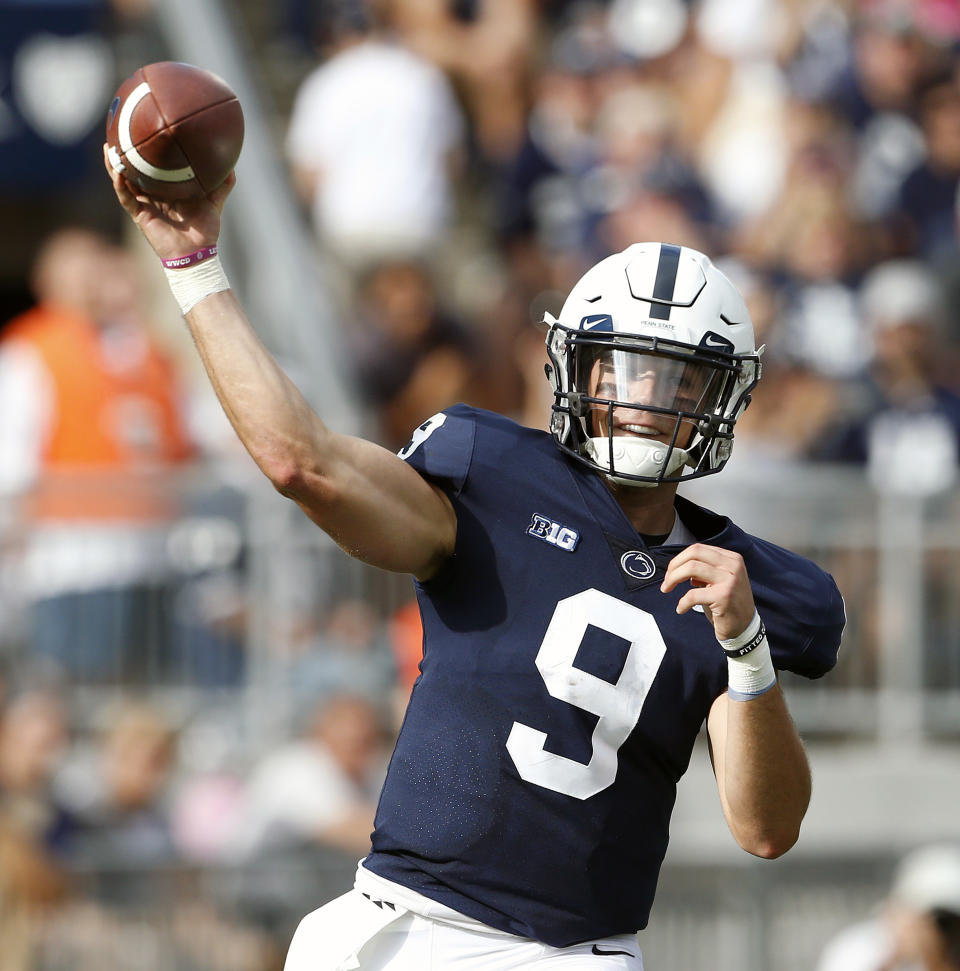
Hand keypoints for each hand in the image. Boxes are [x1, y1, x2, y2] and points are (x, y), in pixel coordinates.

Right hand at [102, 142, 235, 260]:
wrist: (197, 252)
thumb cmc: (205, 230)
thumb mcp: (215, 202)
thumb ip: (222, 185)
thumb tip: (232, 166)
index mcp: (168, 189)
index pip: (154, 166)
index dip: (147, 151)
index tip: (143, 130)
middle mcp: (153, 194)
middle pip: (133, 170)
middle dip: (124, 153)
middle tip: (118, 132)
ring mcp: (144, 204)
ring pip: (123, 180)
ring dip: (114, 165)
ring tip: (108, 148)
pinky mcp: (140, 215)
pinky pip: (126, 197)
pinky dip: (120, 184)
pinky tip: (118, 172)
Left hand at [660, 544, 755, 641]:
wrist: (744, 626)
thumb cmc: (728, 603)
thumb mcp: (719, 579)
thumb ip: (703, 569)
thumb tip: (679, 565)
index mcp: (731, 558)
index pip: (698, 549)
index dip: (679, 559)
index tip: (671, 572)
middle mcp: (733, 566)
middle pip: (694, 554)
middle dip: (674, 566)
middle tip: (666, 581)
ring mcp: (730, 580)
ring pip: (691, 569)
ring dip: (673, 579)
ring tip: (667, 589)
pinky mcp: (723, 596)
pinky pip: (693, 594)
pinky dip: (682, 602)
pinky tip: (681, 609)